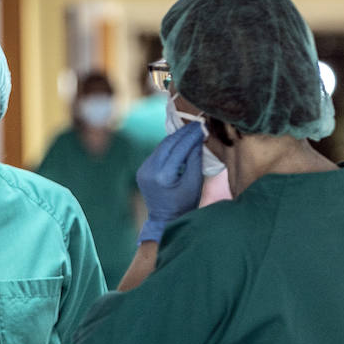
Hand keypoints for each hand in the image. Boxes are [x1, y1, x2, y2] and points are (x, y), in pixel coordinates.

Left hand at [136, 122, 205, 242]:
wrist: (165, 220)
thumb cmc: (185, 204)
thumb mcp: (195, 182)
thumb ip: (196, 159)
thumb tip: (199, 138)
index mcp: (163, 176)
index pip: (179, 149)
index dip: (191, 136)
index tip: (202, 126)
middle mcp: (149, 171)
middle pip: (168, 144)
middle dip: (183, 133)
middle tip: (197, 124)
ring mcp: (143, 170)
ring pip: (161, 147)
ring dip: (175, 138)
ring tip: (190, 129)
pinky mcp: (142, 170)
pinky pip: (157, 153)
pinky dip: (168, 146)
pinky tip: (179, 140)